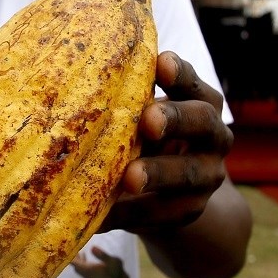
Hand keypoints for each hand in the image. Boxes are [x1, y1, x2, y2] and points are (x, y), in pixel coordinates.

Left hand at [71, 246, 129, 277]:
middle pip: (75, 266)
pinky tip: (85, 255)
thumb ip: (102, 255)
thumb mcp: (112, 261)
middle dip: (72, 257)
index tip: (64, 248)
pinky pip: (83, 269)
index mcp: (88, 270)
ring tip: (76, 249)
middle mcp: (87, 275)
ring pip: (79, 268)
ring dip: (77, 259)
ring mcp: (89, 277)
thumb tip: (92, 247)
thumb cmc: (117, 271)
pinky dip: (81, 262)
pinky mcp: (93, 277)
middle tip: (70, 246)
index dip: (69, 256)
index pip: (74, 263)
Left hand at [102, 51, 232, 233]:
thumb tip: (63, 76)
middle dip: (175, 119)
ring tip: (129, 178)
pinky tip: (103, 215)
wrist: (175, 191)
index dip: (180, 73)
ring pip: (187, 173)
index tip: (160, 62)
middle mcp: (213, 135)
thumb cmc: (148, 134)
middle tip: (148, 122)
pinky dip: (133, 213)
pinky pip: (164, 212)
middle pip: (202, 122)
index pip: (193, 82)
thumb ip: (126, 97)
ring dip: (157, 173)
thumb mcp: (145, 113)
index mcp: (201, 101)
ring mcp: (208, 175)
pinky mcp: (190, 210)